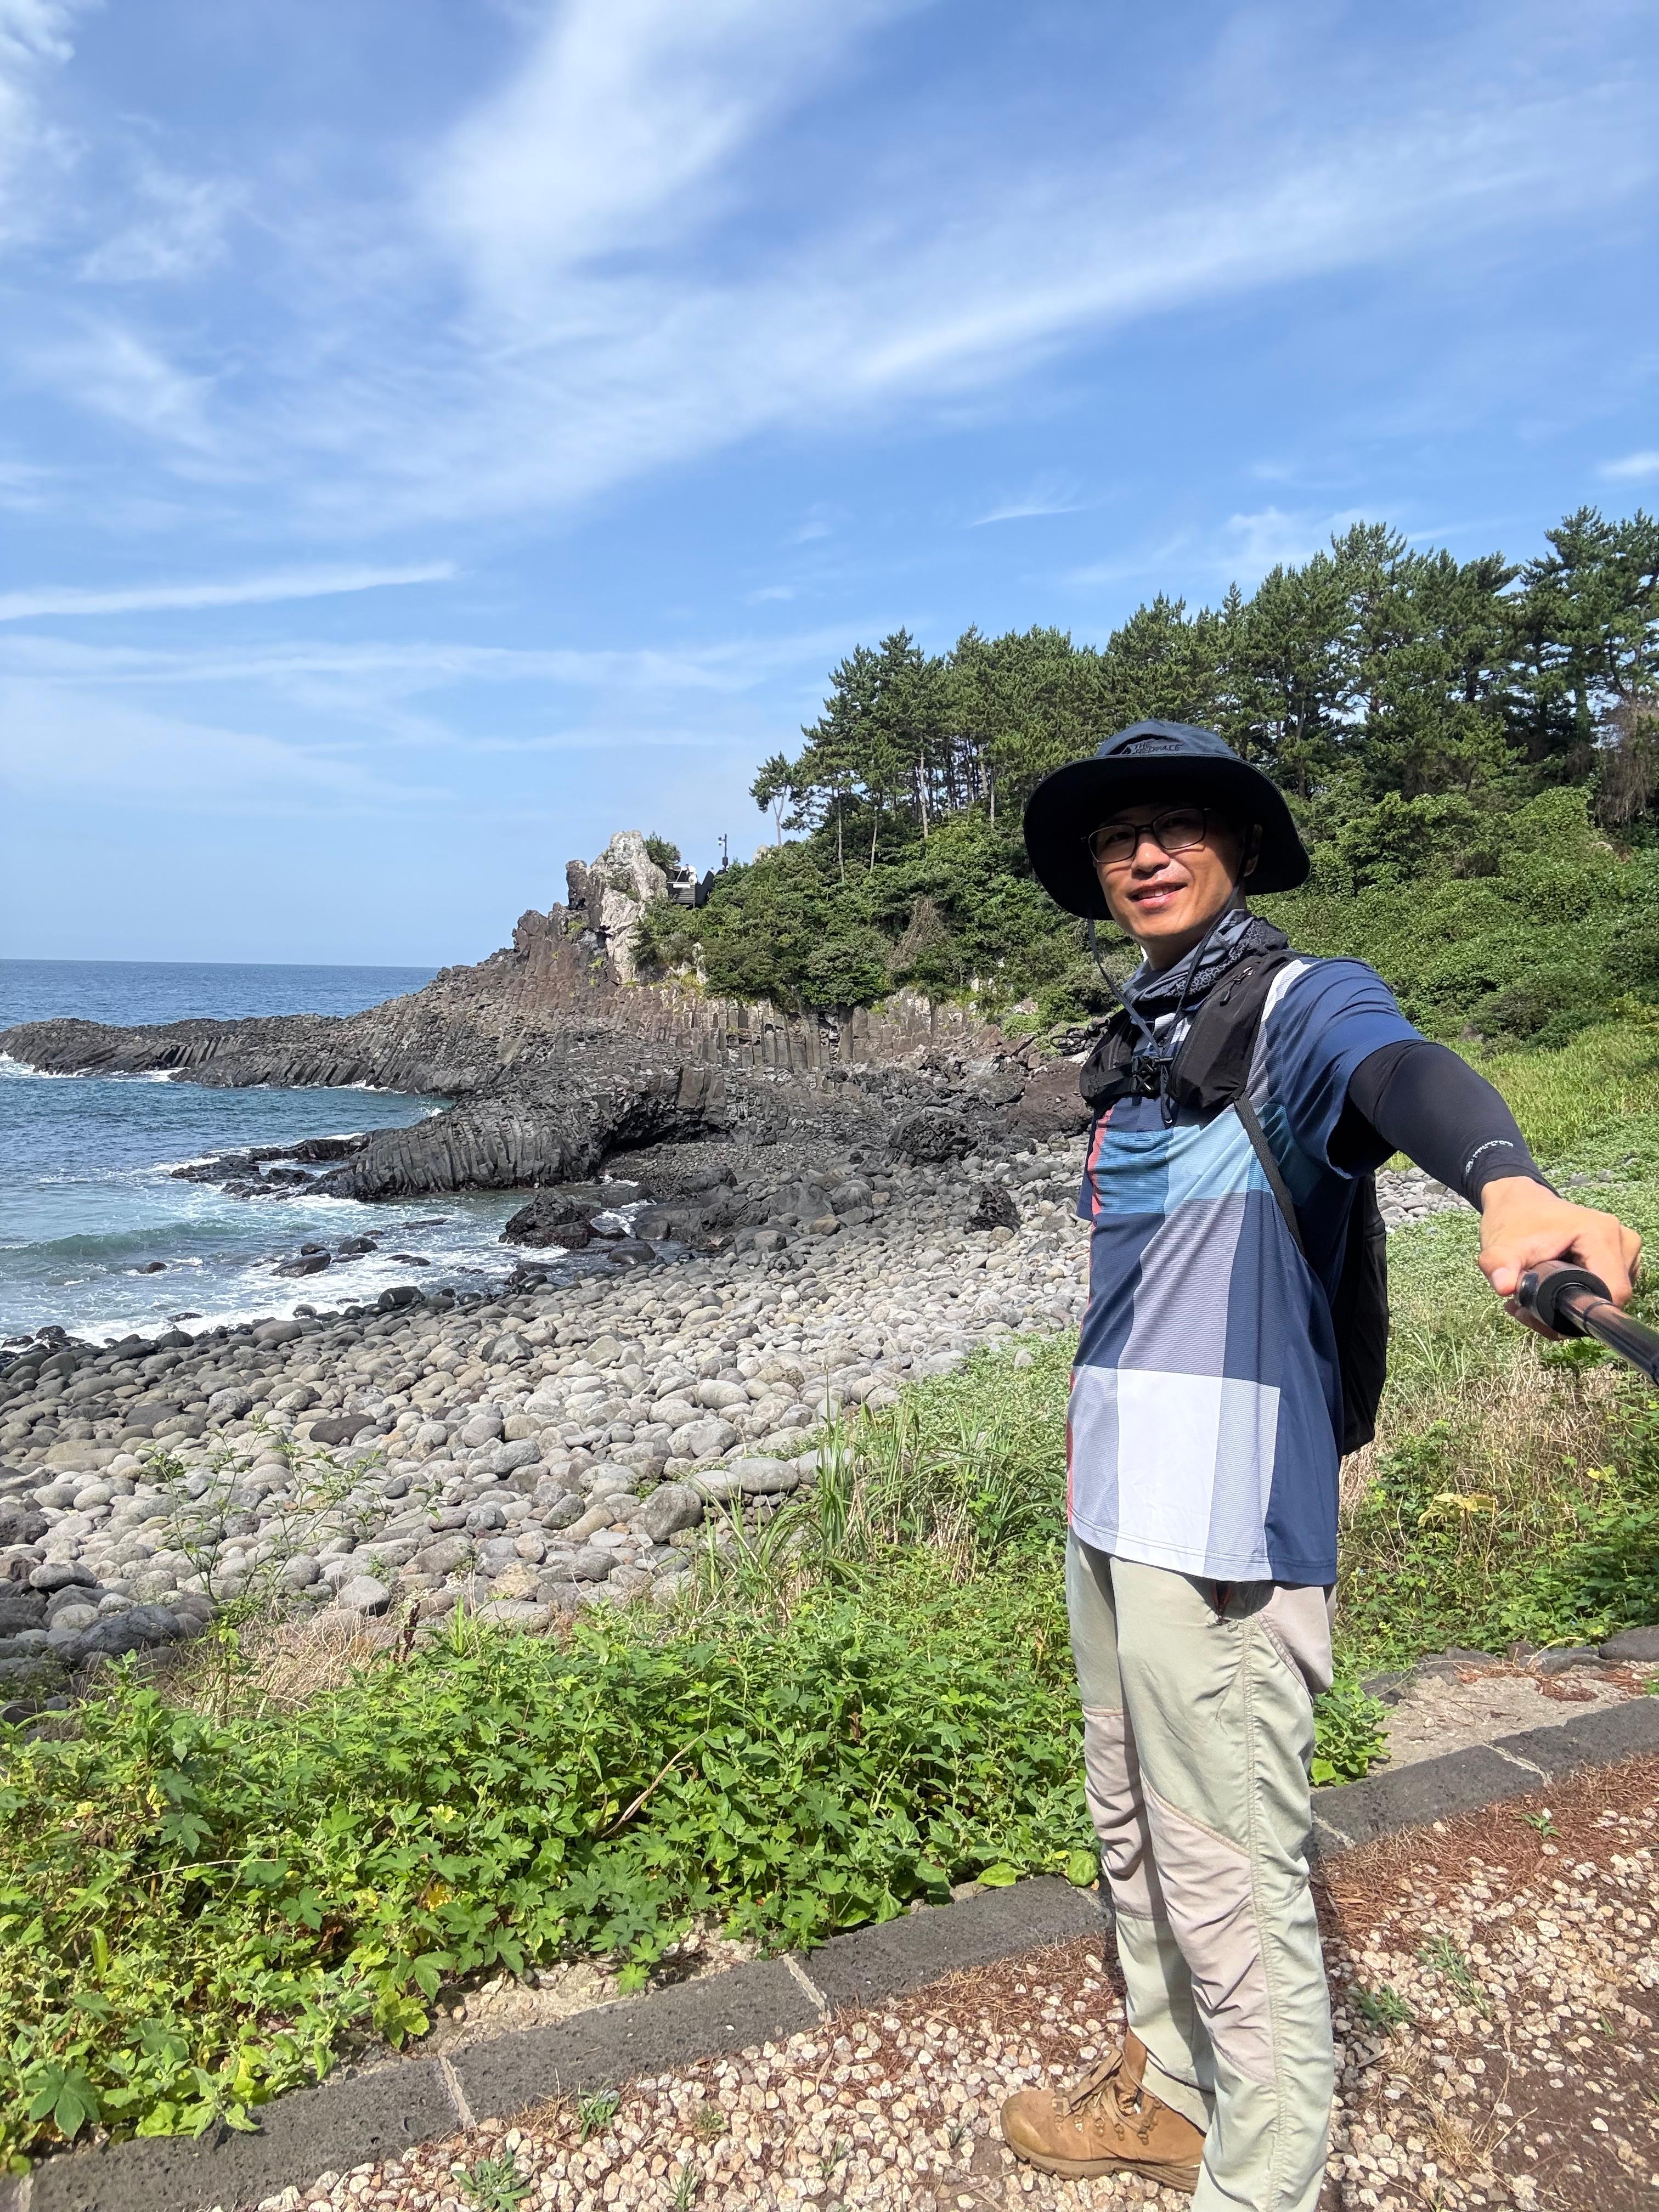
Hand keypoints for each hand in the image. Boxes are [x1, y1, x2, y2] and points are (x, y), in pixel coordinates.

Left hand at [1478, 1175, 1641, 1335]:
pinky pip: (1606, 1289)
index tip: (1542, 1315)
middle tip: (1526, 1308)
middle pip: (1608, 1298)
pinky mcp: (1619, 1257)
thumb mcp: (1500, 1246)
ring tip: (1531, 1297)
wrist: (1518, 1201)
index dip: (1579, 1314)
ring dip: (1570, 1308)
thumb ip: (1500, 1266)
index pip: (1611, 1293)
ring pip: (1605, 1297)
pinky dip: (1579, 1298)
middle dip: (1568, 1313)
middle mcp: (1621, 1240)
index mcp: (1600, 1234)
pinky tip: (1548, 1292)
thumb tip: (1504, 1287)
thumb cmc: (1513, 1220)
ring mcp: (1624, 1248)